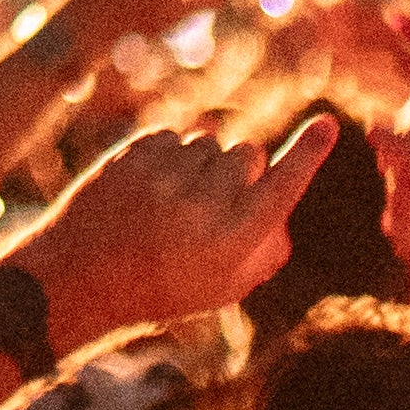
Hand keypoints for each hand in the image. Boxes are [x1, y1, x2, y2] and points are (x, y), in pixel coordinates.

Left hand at [31, 112, 334, 361]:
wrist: (81, 276)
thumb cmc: (162, 286)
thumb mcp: (222, 286)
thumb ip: (264, 251)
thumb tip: (282, 210)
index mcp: (231, 241)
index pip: (283, 187)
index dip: (308, 154)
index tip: (329, 123)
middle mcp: (202, 206)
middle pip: (247, 152)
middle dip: (240, 169)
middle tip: (212, 202)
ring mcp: (164, 177)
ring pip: (209, 140)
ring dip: (201, 163)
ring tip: (173, 202)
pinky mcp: (133, 154)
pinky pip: (174, 134)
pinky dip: (170, 156)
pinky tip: (151, 189)